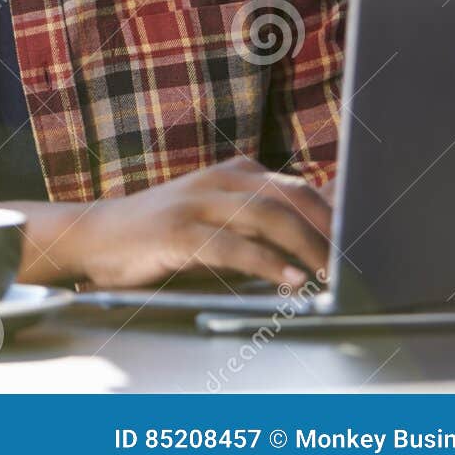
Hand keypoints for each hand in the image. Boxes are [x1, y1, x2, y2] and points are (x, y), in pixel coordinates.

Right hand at [58, 156, 331, 290]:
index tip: (361, 245)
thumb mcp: (213, 217)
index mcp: (232, 174)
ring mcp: (195, 203)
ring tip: (330, 275)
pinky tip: (288, 280)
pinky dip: (265, 263)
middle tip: (354, 264)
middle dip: (328, 231)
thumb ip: (257, 222)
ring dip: (306, 247)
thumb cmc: (159, 234)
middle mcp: (217, 181)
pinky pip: (231, 245)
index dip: (334, 216)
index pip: (297, 187)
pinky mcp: (175, 232)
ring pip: (266, 216)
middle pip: (289, 196)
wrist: (93, 236)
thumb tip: (317, 239)